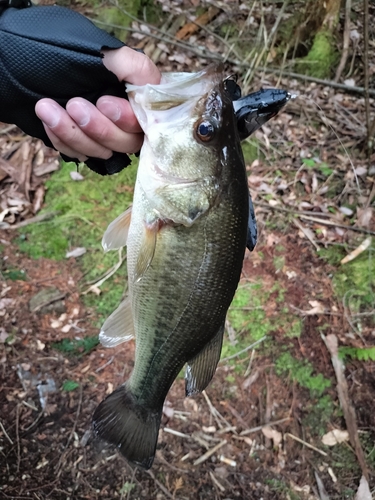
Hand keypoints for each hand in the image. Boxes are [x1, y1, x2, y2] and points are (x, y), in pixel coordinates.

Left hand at [35, 46, 160, 161]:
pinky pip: (81, 155)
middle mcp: (128, 120)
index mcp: (139, 98)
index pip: (148, 122)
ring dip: (74, 134)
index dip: (127, 119)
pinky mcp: (86, 145)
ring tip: (47, 109)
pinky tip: (48, 121)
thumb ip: (137, 69)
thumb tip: (153, 91)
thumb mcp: (109, 54)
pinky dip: (63, 141)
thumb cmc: (70, 53)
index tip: (105, 103)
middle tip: (74, 106)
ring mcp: (106, 135)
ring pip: (102, 152)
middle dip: (99, 129)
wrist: (29, 60)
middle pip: (127, 143)